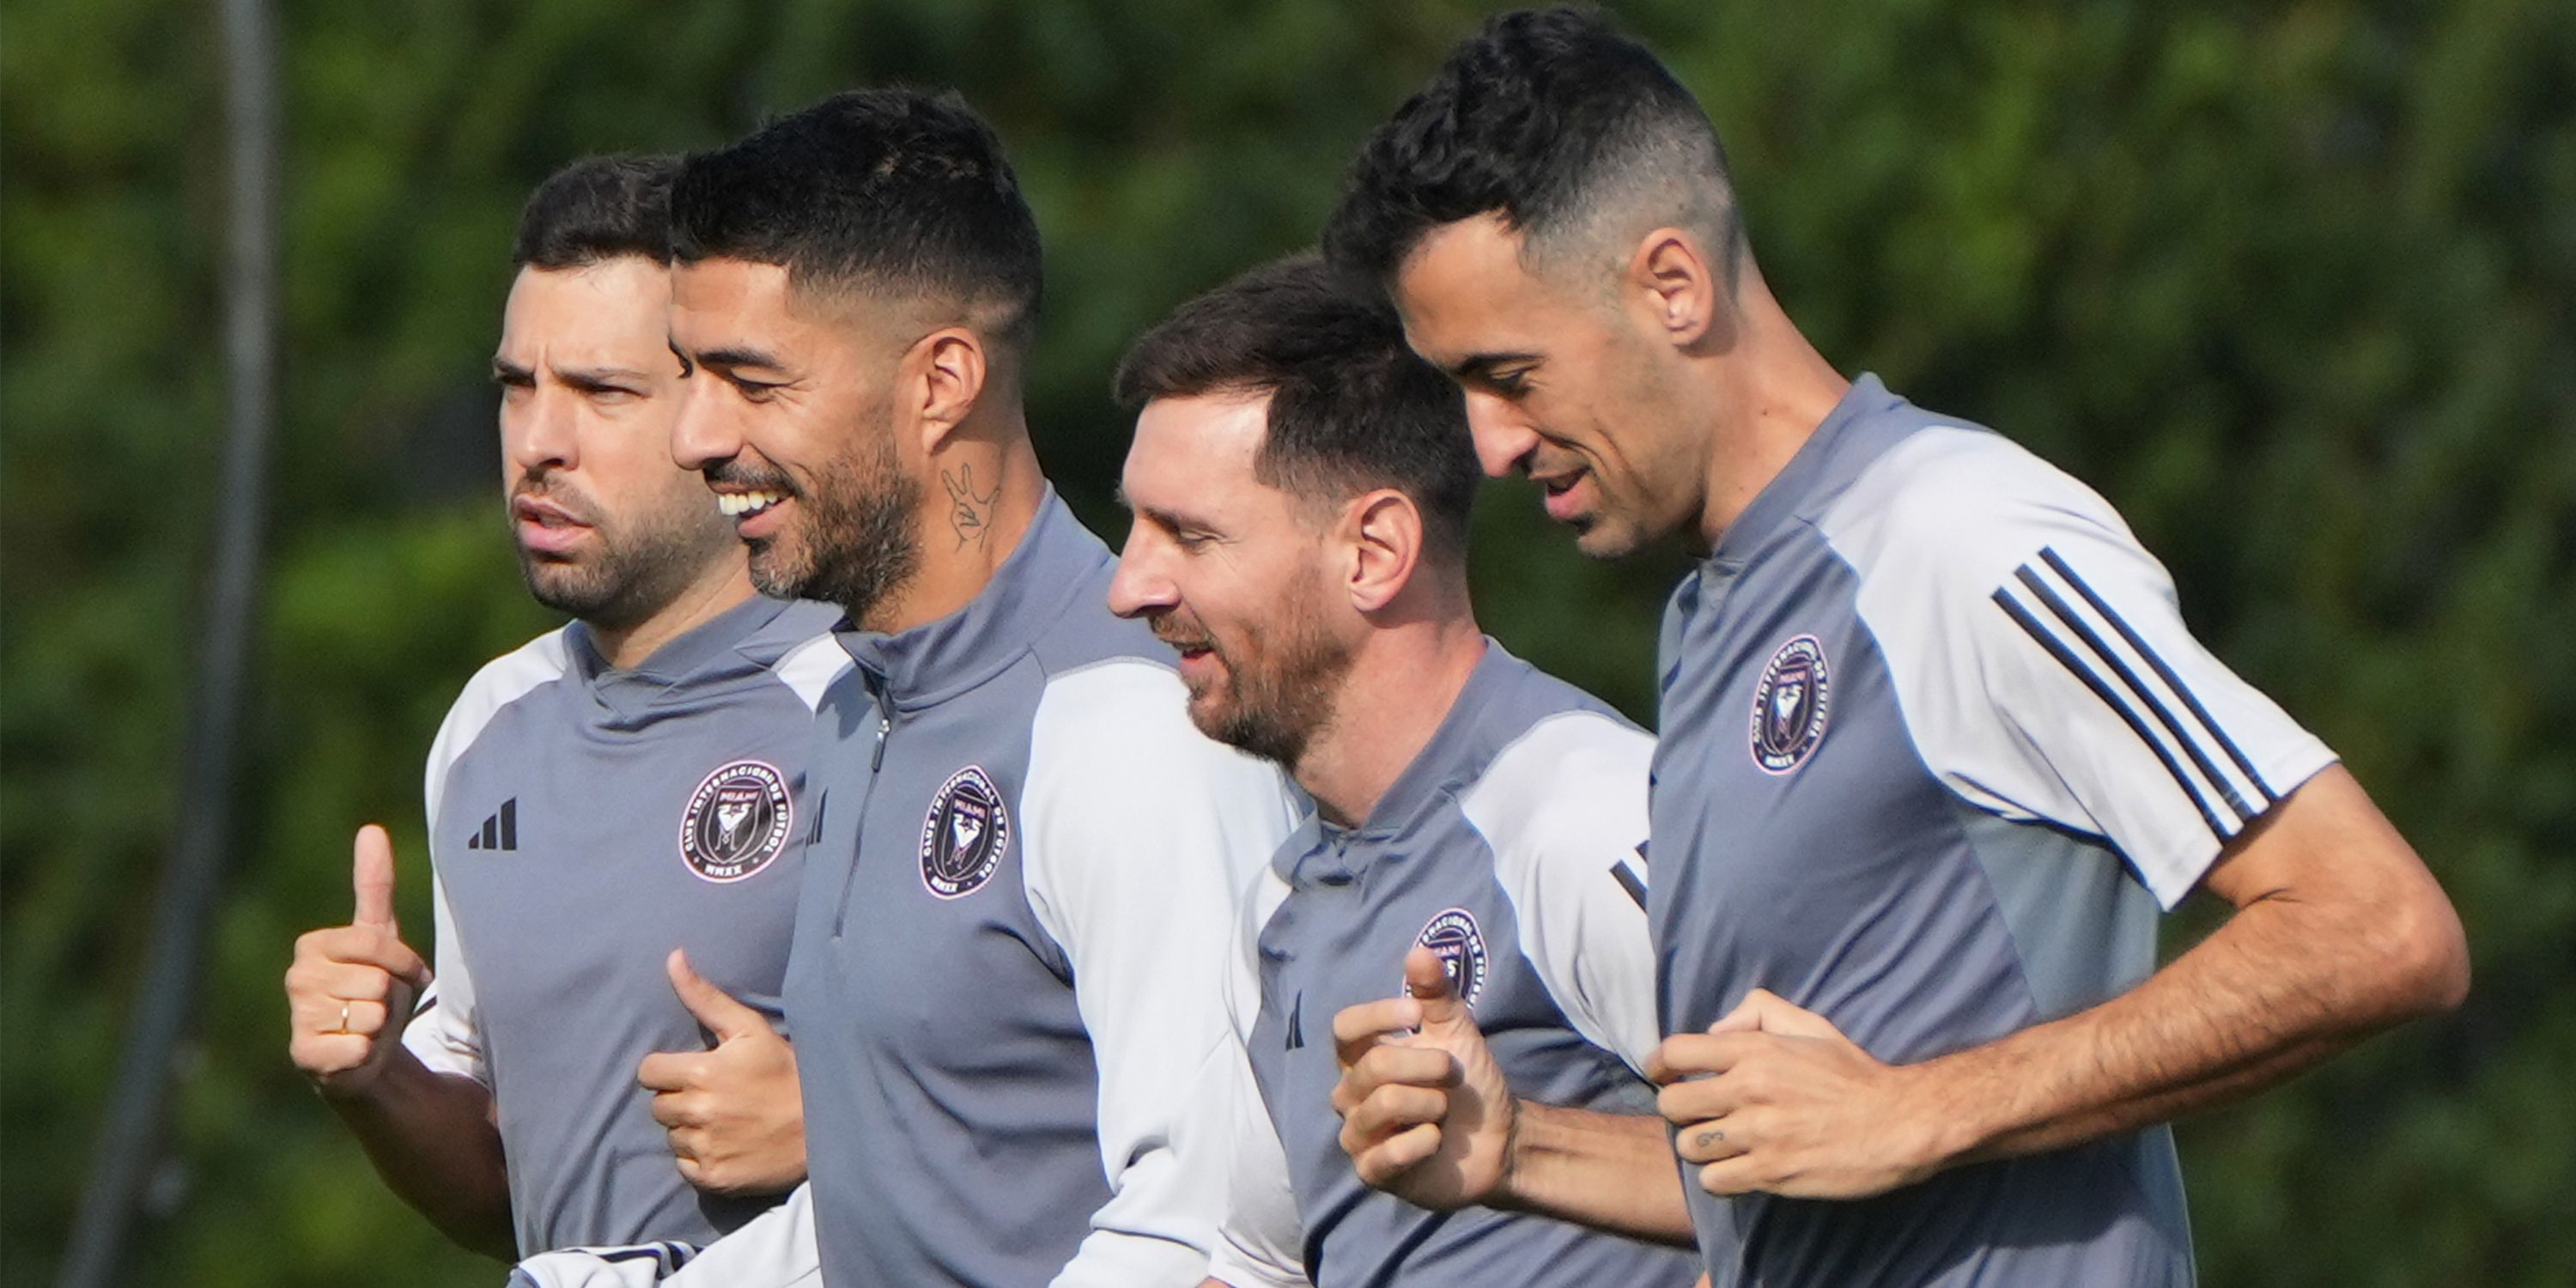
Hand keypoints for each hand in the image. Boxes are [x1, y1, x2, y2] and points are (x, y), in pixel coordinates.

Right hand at [285, 825, 430, 1096]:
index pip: (380, 946)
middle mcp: (297, 978)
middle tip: (378, 1006)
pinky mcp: (305, 1055)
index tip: (397, 975)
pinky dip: (367, 1053)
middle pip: (379, 982)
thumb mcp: (379, 937)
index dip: (404, 965)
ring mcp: (299, 1017)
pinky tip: (353, 1052)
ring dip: (381, 1026)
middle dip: (392, 997)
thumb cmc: (371, 989)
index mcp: (312, 945)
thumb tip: (371, 829)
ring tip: (365, 1027)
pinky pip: (360, 1047)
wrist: (362, 1051)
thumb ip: (374, 885)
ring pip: (373, 1014)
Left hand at [638, 949, 804, 1195]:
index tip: (691, 1072)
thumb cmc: (787, 1071)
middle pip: (658, 1106)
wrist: (825, 1126)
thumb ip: (705, 997)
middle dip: (679, 1098)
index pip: (648, 1072)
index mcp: (701, 1073)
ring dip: (690, 1128)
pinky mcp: (714, 1177)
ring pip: (672, 1136)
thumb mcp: (750, 1029)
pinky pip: (685, 1166)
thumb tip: (672, 957)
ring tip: (725, 1120)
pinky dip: (700, 1157)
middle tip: (714, 1096)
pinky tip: (727, 1144)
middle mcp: (699, 1112)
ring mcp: (706, 1147)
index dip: (666, 1070)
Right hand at [1329, 946, 1517, 1208]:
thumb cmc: (1468, 1082)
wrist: (1499, 1139)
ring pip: (1380, 1105)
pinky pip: (1387, 1153)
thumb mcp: (1457, 1032)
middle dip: (1426, 1065)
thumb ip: (1435, 994)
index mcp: (1363, 1057)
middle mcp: (1352, 1094)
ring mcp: (1359, 1135)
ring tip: (1444, 1111)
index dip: (1377, 1017)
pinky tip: (1437, 1141)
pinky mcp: (1373, 1172)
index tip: (1417, 1015)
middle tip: (1452, 1073)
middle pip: (1372, 1066)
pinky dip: (1424, 1142)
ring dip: (1429, 1103)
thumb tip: (1418, 952)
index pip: (1344, 1028)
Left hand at [1647, 989, 1947, 1199]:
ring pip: (1689, 1146)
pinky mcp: (1771, 1173)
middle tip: (1700, 1116)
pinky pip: (1713, 1180)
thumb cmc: (1855, 1075)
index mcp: (1755, 1050)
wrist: (1899, 1123)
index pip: (1675, 1053)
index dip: (1659, 1066)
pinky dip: (1719, 1178)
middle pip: (1671, 1104)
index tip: (1663, 1077)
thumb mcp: (1811, 1026)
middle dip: (1679, 1111)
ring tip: (1721, 1145)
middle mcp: (1749, 1089)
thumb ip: (1759, 1012)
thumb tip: (1715, 1032)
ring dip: (1700, 1147)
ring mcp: (1758, 1134)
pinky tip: (1738, 1170)